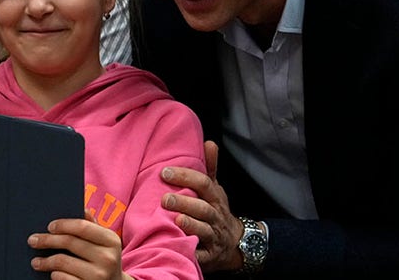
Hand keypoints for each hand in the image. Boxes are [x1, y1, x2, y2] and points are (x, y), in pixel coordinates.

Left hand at [28, 214, 131, 279]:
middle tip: (32, 240)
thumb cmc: (104, 259)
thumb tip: (82, 208)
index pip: (82, 227)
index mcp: (111, 240)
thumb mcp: (104, 242)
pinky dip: (54, 275)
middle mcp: (108, 258)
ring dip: (45, 261)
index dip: (63, 225)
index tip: (49, 226)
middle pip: (69, 242)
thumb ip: (92, 225)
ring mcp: (99, 276)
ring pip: (63, 262)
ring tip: (36, 261)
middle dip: (47, 240)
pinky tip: (52, 273)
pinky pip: (63, 278)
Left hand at [160, 140, 244, 271]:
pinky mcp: (210, 256)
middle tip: (164, 198)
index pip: (203, 184)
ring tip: (176, 219)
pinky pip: (202, 255)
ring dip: (191, 225)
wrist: (234, 244)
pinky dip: (193, 252)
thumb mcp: (215, 189)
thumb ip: (210, 167)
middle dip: (185, 203)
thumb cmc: (216, 211)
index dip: (185, 177)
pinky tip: (180, 246)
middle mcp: (216, 216)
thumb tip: (209, 142)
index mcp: (215, 198)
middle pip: (203, 208)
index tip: (165, 172)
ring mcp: (214, 237)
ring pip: (204, 231)